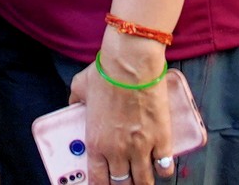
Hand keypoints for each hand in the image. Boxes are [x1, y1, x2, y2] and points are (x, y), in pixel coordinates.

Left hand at [69, 36, 173, 182]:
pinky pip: (165, 167)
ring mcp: (140, 148)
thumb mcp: (81, 87)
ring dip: (143, 182)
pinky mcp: (161, 140)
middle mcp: (117, 151)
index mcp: (96, 142)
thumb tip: (73, 103)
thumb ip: (75, 100)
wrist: (131, 65)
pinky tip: (161, 166)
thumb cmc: (106, 73)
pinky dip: (163, 170)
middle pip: (122, 184)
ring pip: (144, 181)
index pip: (97, 179)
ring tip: (144, 178)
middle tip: (126, 180)